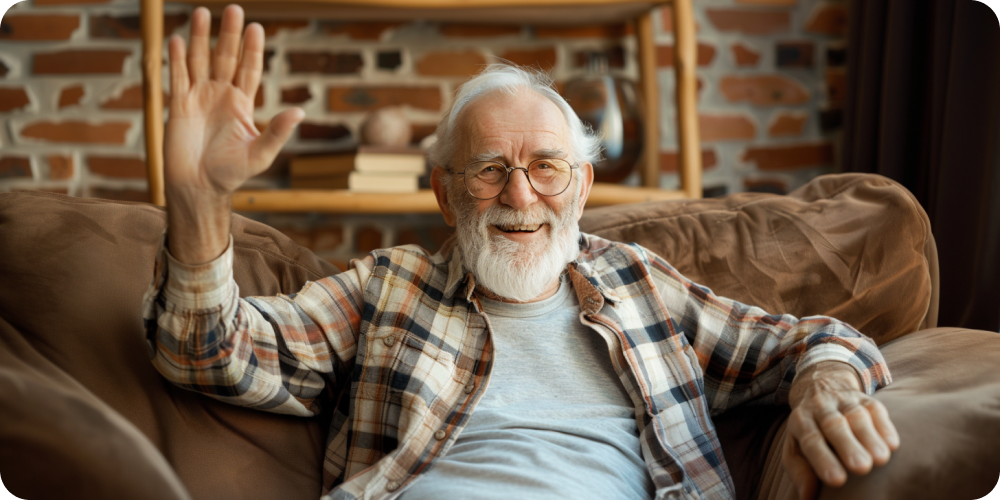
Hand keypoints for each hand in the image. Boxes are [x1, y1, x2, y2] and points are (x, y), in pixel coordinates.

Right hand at [163, 4, 303, 262]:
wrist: (199, 188)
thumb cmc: (232, 174)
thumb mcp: (260, 154)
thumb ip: (277, 132)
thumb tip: (299, 111)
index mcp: (242, 105)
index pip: (249, 69)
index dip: (252, 49)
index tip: (256, 27)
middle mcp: (221, 96)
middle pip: (226, 58)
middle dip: (229, 34)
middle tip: (233, 9)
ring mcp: (199, 99)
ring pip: (200, 61)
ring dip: (200, 38)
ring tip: (201, 12)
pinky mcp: (178, 106)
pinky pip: (177, 77)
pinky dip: (176, 58)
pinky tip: (176, 39)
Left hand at [782, 361, 899, 499]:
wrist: (819, 386)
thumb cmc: (809, 429)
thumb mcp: (796, 446)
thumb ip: (800, 470)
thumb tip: (807, 496)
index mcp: (800, 420)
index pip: (810, 439)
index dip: (822, 459)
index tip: (836, 480)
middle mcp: (820, 407)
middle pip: (833, 425)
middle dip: (848, 446)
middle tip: (861, 468)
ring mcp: (843, 400)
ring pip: (856, 415)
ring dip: (869, 437)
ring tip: (880, 460)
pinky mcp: (865, 398)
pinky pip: (875, 408)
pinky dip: (885, 426)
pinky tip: (892, 445)